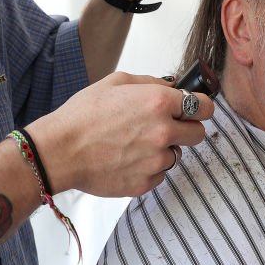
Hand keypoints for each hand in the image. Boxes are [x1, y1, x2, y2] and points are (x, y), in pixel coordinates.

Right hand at [27, 72, 214, 196]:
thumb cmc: (83, 115)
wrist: (59, 151)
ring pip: (177, 155)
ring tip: (134, 144)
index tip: (196, 109)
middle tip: (166, 127)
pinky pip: (159, 175)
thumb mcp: (117, 82)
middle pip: (199, 134)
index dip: (200, 107)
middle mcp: (163, 132)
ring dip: (164, 150)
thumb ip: (152, 83)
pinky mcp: (145, 182)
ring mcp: (156, 161)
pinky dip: (148, 168)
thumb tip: (173, 86)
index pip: (204, 107)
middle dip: (186, 129)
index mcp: (159, 102)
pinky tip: (126, 158)